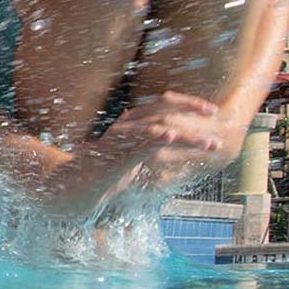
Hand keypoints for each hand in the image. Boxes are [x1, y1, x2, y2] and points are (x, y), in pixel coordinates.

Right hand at [41, 92, 222, 210]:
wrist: (72, 185)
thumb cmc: (101, 174)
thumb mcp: (130, 158)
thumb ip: (147, 148)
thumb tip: (170, 144)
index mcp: (130, 123)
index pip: (161, 103)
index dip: (187, 103)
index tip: (210, 109)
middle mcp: (125, 124)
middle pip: (162, 107)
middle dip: (191, 109)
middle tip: (215, 115)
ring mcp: (120, 137)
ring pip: (158, 126)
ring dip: (189, 136)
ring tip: (210, 143)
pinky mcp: (116, 153)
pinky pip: (139, 142)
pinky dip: (156, 137)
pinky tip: (171, 137)